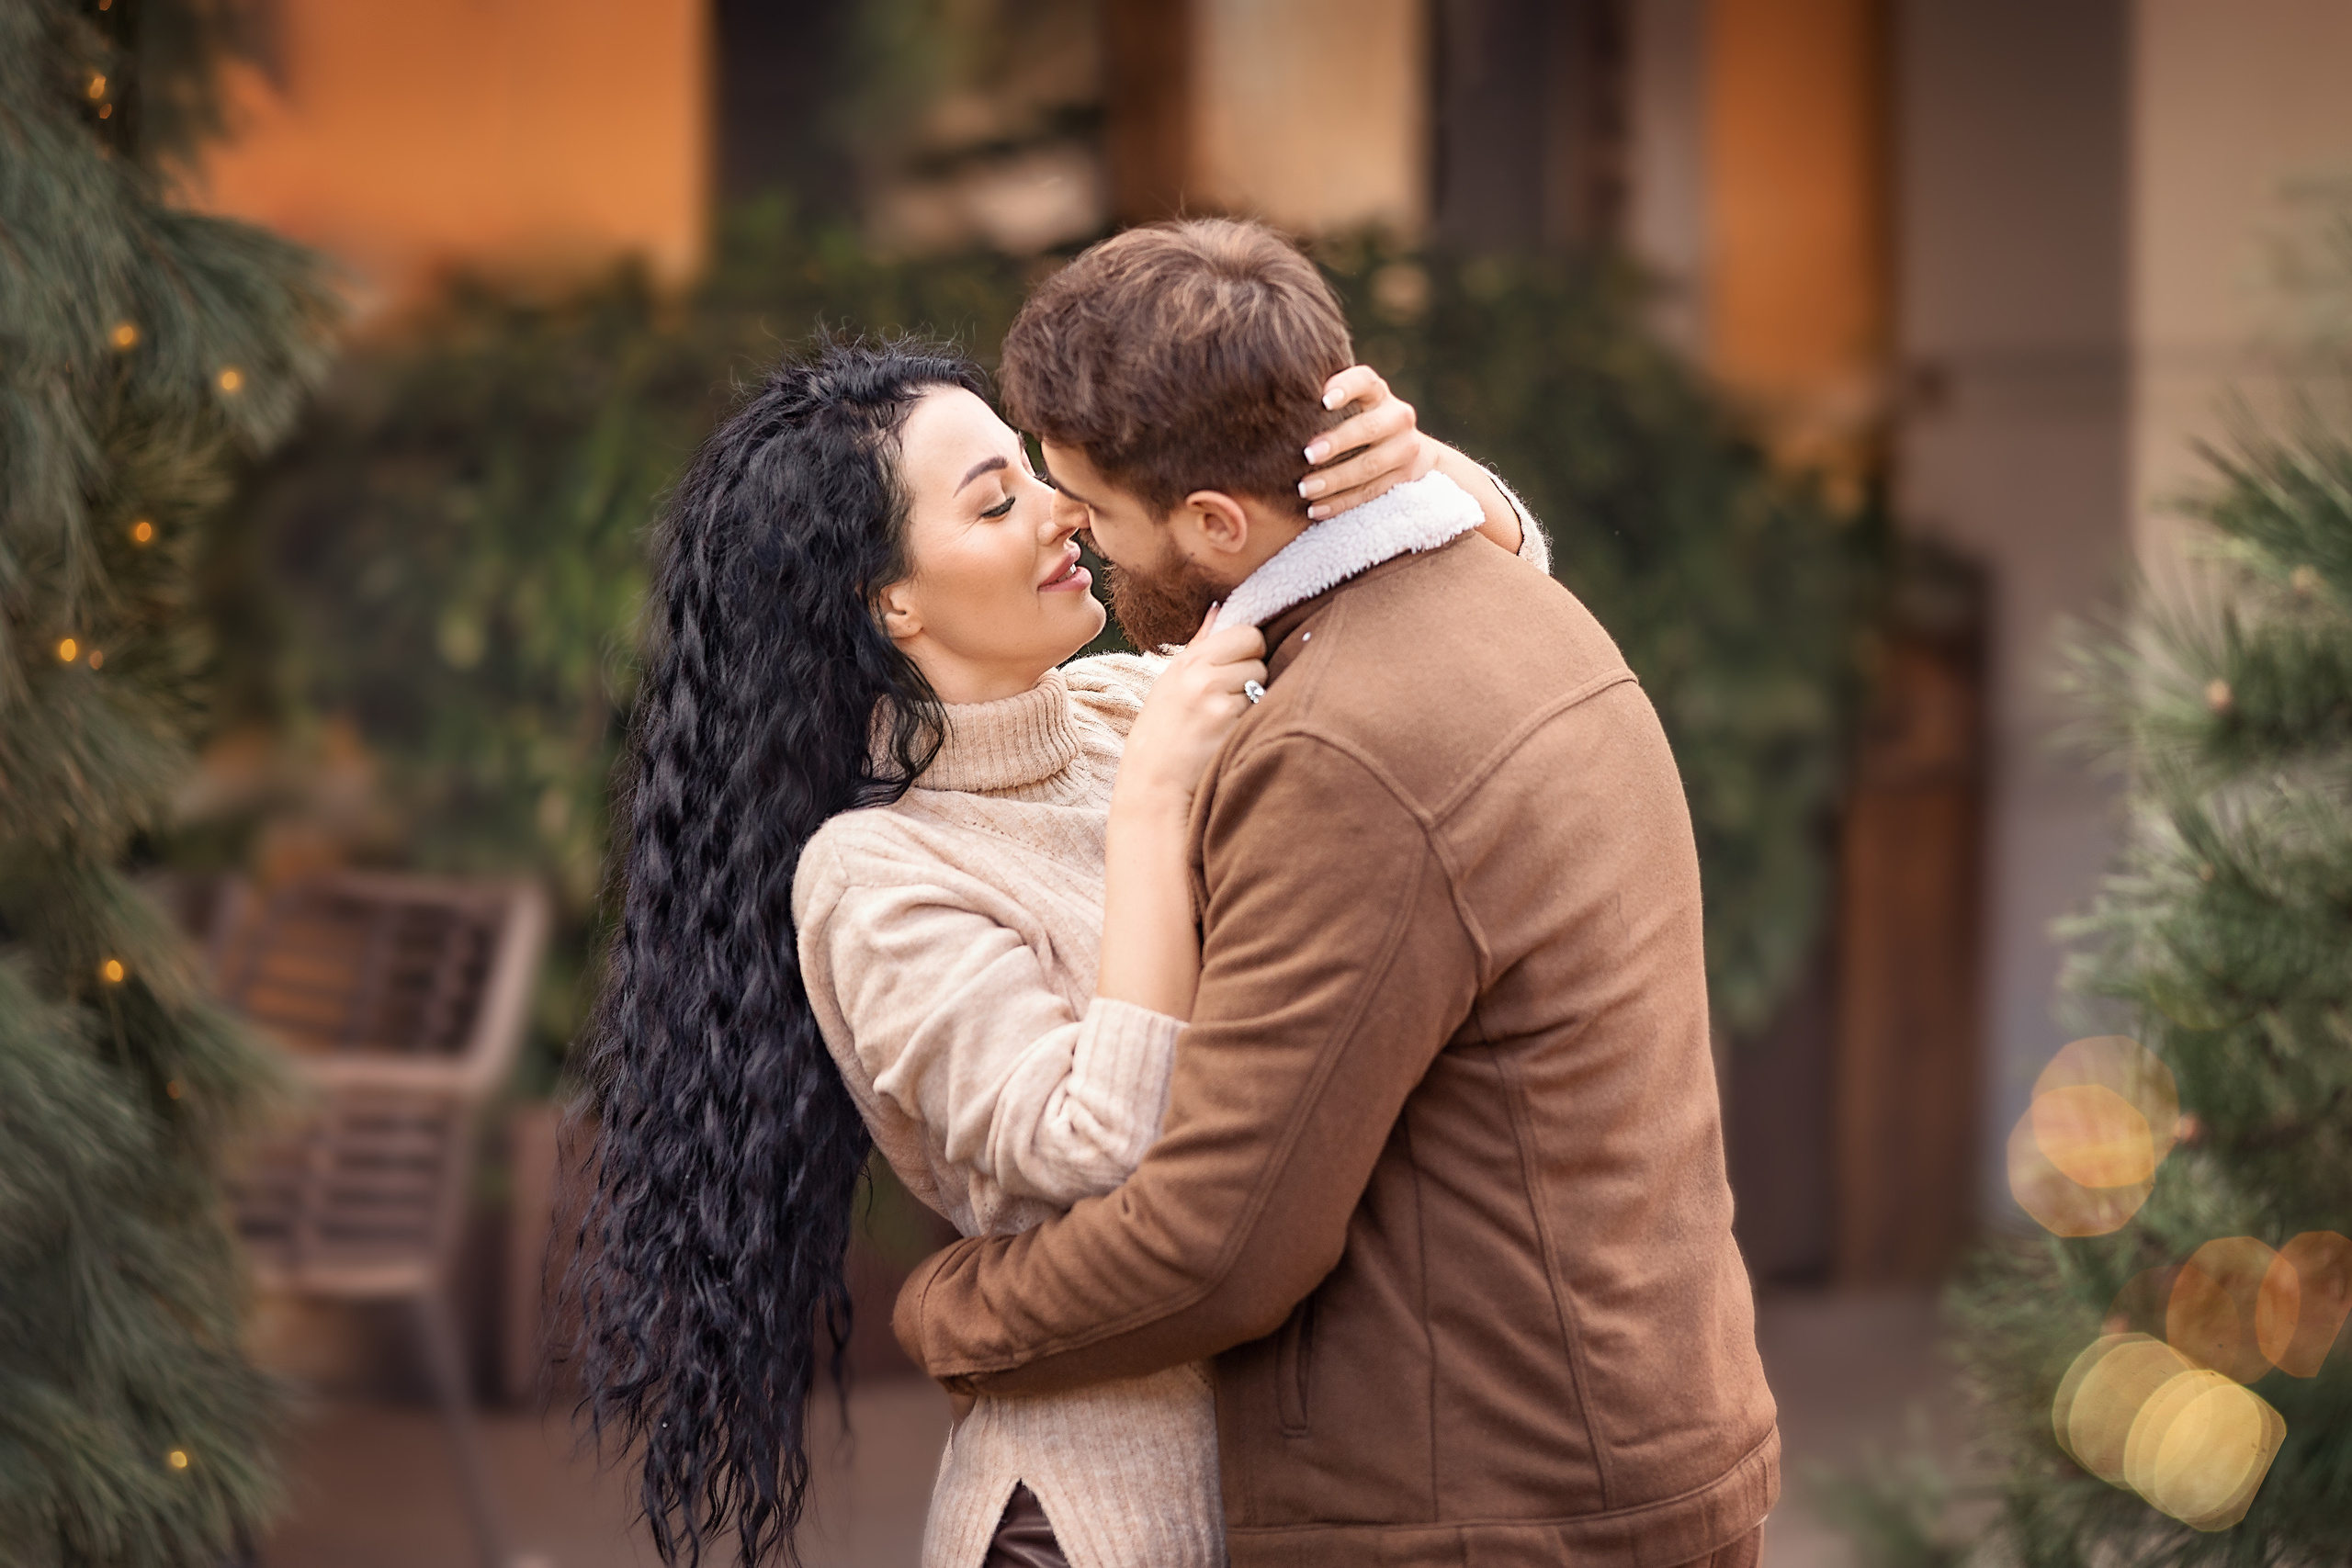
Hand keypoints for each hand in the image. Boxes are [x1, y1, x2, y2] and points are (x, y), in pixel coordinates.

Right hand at [1115, 605, 1266, 814]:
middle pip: (1259, 656)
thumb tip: (1219, 608)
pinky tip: (1229, 734)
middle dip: (1253, 673)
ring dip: (1254, 699)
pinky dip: (1252, 721)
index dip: (1249, 649)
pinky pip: (1260, 711)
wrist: (1154, 781)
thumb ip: (1201, 645)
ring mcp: (1217, 701)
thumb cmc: (1164, 731)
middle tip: (1233, 696)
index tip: (1237, 667)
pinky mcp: (1230, 726)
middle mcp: (1201, 676)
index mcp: (1189, 661)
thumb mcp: (1172, 681)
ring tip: (1227, 718)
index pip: (1246, 632)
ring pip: (1263, 683)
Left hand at [1297, 364, 1435, 519]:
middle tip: (1306, 455)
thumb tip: (1270, 399)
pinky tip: (1315, 509)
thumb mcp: (1350, 404)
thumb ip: (1321, 401)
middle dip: (1336, 442)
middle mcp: (1396, 416)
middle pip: (1368, 428)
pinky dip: (1341, 503)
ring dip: (1334, 480)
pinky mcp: (1405, 477)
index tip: (1323, 400)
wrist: (1405, 446)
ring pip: (1370, 466)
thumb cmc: (1357, 420)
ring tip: (1304, 490)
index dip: (1345, 387)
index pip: (1364, 381)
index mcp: (1377, 392)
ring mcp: (1405, 448)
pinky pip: (1371, 493)